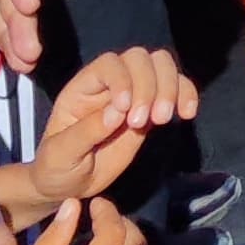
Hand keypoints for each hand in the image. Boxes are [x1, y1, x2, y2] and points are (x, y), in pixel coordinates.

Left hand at [24, 48, 194, 206]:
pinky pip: (176, 88)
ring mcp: (134, 94)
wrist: (69, 187)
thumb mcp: (59, 155)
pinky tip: (187, 113)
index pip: (109, 64)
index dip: (122, 79)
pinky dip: (186, 94)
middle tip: (148, 120)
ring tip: (164, 119)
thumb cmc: (56, 168)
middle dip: (149, 85)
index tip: (125, 110)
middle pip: (139, 58)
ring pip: (161, 66)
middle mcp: (110, 84)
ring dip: (170, 88)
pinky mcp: (152, 110)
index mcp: (83, 88)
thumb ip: (84, 133)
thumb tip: (116, 113)